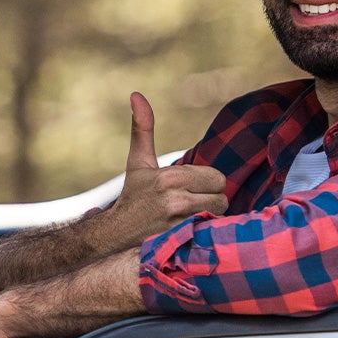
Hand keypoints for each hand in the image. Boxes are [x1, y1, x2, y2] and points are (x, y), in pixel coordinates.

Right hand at [106, 92, 227, 243]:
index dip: (208, 183)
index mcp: (171, 177)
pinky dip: (205, 233)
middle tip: (192, 203)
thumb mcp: (138, 162)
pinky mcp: (181, 242)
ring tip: (190, 217)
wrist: (115, 234)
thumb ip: (143, 128)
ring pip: (218, 216)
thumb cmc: (132, 195)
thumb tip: (137, 95)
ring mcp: (179, 224)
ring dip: (209, 217)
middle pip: (222, 197)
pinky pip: (210, 234)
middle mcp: (177, 200)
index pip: (217, 178)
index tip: (192, 188)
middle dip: (211, 200)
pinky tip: (189, 233)